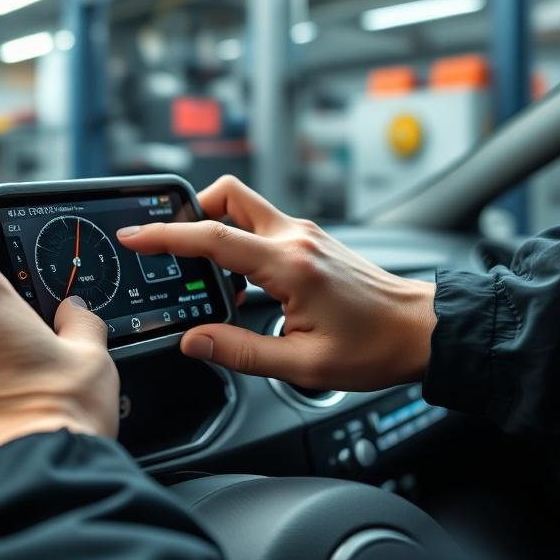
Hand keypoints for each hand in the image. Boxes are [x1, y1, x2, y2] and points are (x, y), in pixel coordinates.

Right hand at [116, 176, 435, 390]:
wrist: (423, 330)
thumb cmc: (374, 348)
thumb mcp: (302, 364)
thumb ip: (240, 351)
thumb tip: (194, 340)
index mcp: (289, 266)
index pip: (213, 238)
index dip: (167, 235)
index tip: (136, 235)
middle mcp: (296, 238)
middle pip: (228, 195)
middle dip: (191, 211)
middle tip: (174, 247)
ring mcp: (305, 234)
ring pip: (244, 205)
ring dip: (216, 225)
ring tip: (207, 275)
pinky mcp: (311, 240)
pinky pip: (262, 226)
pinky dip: (239, 240)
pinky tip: (243, 283)